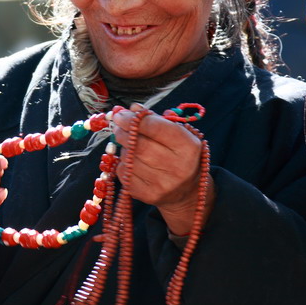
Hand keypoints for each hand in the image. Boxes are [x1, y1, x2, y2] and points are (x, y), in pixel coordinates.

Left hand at [111, 104, 213, 235]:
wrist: (187, 191)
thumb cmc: (180, 155)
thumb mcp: (177, 134)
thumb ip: (156, 120)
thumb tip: (133, 108)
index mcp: (188, 147)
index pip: (156, 128)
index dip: (134, 119)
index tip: (121, 114)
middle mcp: (177, 167)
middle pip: (139, 145)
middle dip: (123, 132)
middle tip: (118, 126)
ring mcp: (163, 184)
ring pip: (130, 159)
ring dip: (124, 148)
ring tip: (131, 145)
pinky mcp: (148, 196)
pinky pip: (124, 174)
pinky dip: (123, 164)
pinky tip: (132, 162)